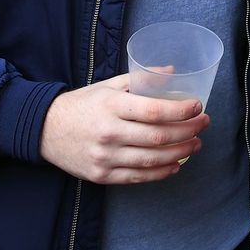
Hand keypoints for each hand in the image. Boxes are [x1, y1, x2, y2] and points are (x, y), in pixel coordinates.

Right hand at [39, 74, 209, 183]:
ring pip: (152, 159)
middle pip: (158, 136)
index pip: (153, 110)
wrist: (46, 130)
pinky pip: (139, 177)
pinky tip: (176, 164)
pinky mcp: (102, 176)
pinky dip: (162, 172)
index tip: (198, 106)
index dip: (180, 110)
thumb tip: (172, 72)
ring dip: (181, 152)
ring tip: (196, 143)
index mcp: (111, 106)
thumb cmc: (82, 104)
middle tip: (203, 124)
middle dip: (188, 131)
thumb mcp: (108, 85)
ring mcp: (105, 157)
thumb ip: (140, 79)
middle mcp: (108, 133)